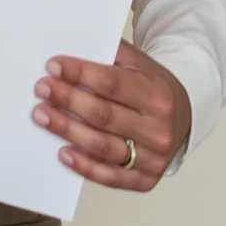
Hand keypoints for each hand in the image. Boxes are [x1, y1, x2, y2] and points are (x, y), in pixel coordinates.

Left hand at [32, 38, 191, 190]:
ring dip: (67, 131)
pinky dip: (84, 166)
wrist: (184, 118)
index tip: (53, 66)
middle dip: (68, 100)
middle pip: (103, 115)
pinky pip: (110, 177)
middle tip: (41, 88)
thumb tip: (73, 45)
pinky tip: (62, 153)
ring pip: (102, 146)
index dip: (80, 74)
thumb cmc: (152, 88)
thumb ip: (111, 54)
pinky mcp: (145, 180)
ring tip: (42, 116)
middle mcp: (157, 129)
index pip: (112, 83)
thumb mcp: (139, 64)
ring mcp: (153, 158)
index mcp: (157, 95)